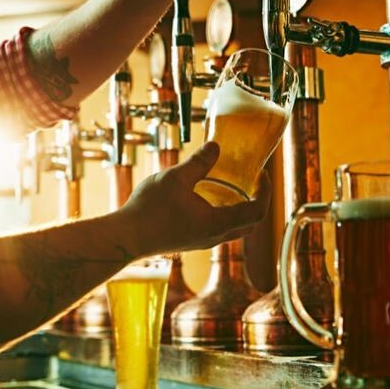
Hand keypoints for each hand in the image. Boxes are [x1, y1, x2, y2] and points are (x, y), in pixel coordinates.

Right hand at [117, 142, 270, 254]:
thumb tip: (215, 146)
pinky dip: (224, 213)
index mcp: (218, 223)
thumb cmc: (149, 210)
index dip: (265, 192)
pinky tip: (208, 196)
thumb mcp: (176, 177)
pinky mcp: (190, 241)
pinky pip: (218, 229)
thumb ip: (199, 162)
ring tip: (232, 185)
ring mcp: (202, 241)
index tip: (261, 174)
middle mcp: (214, 236)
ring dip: (241, 209)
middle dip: (258, 201)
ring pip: (234, 229)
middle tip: (253, 180)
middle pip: (250, 224)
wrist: (124, 238)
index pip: (257, 211)